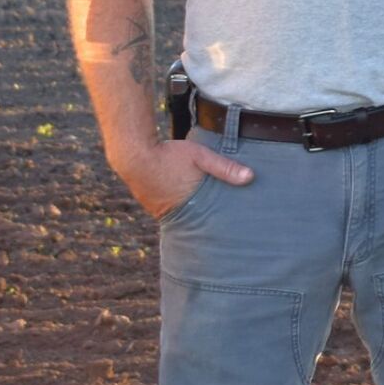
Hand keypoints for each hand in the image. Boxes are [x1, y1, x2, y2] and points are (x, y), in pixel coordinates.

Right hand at [113, 138, 252, 219]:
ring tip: (200, 214)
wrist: (132, 153)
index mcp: (188, 206)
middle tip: (219, 228)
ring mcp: (157, 209)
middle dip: (204, 222)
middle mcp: (172, 213)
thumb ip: (225, 167)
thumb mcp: (200, 156)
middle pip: (193, 221)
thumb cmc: (169, 154)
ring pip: (178, 215)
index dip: (217, 225)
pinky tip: (180, 200)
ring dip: (188, 213)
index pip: (207, 223)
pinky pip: (165, 208)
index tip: (230, 231)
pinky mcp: (148, 202)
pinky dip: (174, 205)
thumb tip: (251, 177)